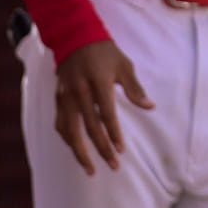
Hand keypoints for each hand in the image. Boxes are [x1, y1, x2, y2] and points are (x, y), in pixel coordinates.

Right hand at [53, 39, 153, 175]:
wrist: (75, 38)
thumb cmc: (106, 53)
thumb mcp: (124, 66)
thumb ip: (135, 89)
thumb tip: (150, 107)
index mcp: (98, 82)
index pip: (106, 115)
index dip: (114, 134)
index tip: (121, 150)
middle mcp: (79, 92)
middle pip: (89, 127)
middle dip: (101, 149)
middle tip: (113, 165)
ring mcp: (65, 97)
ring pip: (70, 131)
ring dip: (80, 152)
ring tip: (90, 169)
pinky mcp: (57, 99)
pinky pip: (60, 125)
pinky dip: (68, 140)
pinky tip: (76, 150)